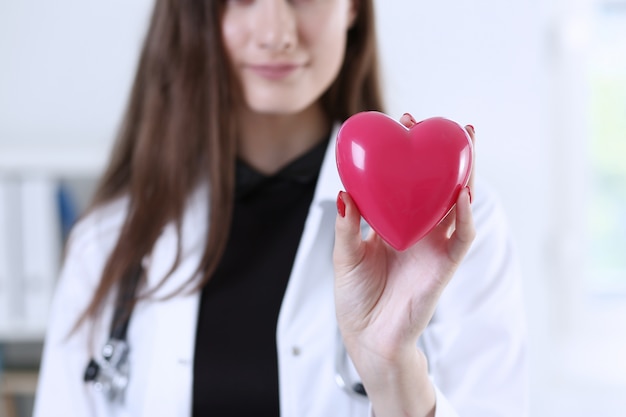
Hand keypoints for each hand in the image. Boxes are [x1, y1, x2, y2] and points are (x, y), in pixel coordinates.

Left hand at [333, 114, 475, 415]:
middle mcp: (420, 231)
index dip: (409, 155)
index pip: (409, 183)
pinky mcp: (444, 266)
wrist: (369, 337)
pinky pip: (462, 237)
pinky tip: (461, 191)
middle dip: (446, 155)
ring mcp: (435, 247)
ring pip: (459, 204)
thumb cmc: (357, 297)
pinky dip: (465, 215)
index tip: (402, 124)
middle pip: (440, 186)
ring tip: (467, 141)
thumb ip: (348, 226)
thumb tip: (344, 192)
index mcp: (396, 225)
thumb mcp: (345, 255)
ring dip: (465, 174)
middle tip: (445, 124)